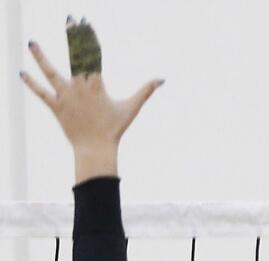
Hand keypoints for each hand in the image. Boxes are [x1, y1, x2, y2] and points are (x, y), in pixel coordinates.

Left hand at [20, 18, 161, 182]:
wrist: (96, 149)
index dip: (89, 38)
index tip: (86, 24)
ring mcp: (66, 97)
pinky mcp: (56, 107)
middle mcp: (80, 87)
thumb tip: (161, 80)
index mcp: (97, 85)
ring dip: (40, 58)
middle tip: (69, 20)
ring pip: (51, 73)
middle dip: (72, 38)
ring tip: (32, 44)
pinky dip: (31, 84)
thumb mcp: (131, 108)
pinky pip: (41, 93)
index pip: (93, 56)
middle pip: (74, 57)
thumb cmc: (114, 129)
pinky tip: (22, 73)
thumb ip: (145, 91)